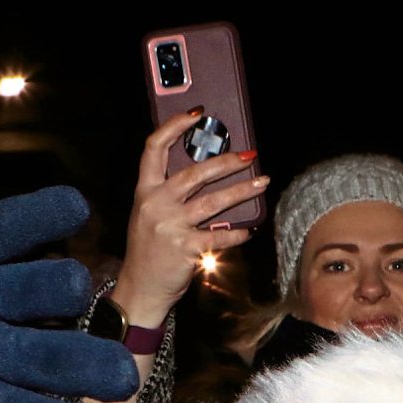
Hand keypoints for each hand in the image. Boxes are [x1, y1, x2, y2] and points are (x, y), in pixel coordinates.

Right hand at [111, 110, 269, 328]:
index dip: (175, 126)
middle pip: (194, 173)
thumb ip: (169, 195)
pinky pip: (219, 237)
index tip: (198, 114)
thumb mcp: (149, 216)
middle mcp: (156, 204)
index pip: (154, 148)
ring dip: (242, 191)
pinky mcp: (186, 249)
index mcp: (144, 191)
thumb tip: (208, 176)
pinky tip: (249, 230)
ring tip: (262, 183)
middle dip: (226, 161)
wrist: (140, 288)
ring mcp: (171, 226)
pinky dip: (237, 234)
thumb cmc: (149, 251)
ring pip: (213, 202)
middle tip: (249, 155)